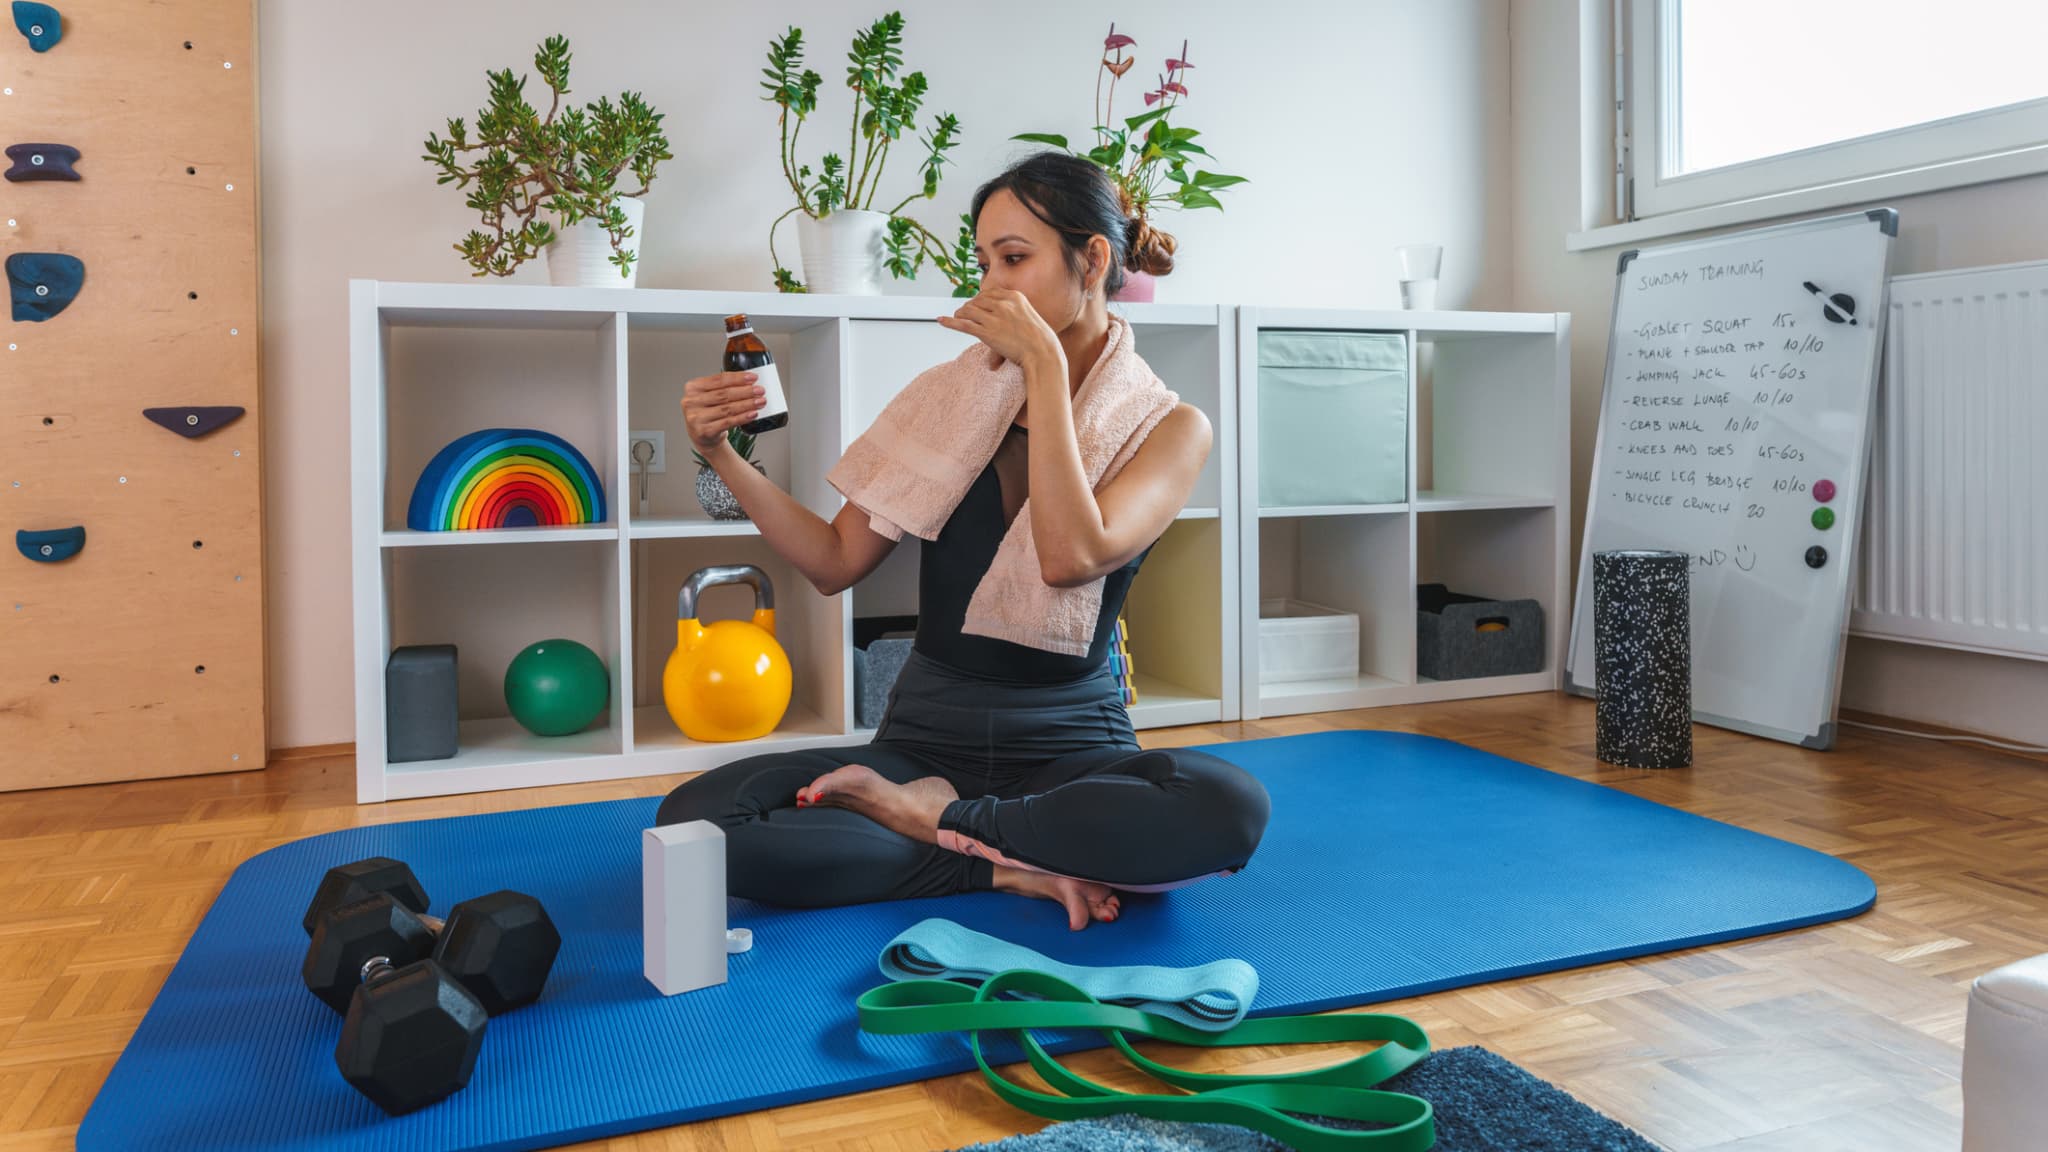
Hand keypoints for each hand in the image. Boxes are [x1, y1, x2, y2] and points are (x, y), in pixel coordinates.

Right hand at [680, 370, 765, 455]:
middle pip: (724, 394)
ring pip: (727, 408)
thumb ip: (725, 387)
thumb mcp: (711, 396)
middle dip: (745, 392)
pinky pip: (727, 422)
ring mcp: (696, 417)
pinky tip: (752, 414)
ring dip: (747, 404)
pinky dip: (742, 417)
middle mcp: (691, 402)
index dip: (738, 378)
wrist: (703, 435)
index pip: (718, 380)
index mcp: (693, 387)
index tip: (753, 378)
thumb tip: (749, 382)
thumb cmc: (709, 412)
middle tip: (760, 390)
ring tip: (760, 402)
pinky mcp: (704, 431)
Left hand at [937, 288, 1063, 373]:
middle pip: (977, 300)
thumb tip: (1003, 320)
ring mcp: (994, 317)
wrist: (1042, 353)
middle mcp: (1003, 304)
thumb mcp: (1029, 316)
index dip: (980, 299)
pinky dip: (949, 322)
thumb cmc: (1039, 339)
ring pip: (968, 310)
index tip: (976, 304)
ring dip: (960, 313)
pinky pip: (963, 324)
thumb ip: (1014, 312)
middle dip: (970, 306)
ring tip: (957, 317)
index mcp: (1014, 296)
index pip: (990, 292)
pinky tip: (940, 320)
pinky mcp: (986, 332)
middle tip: (965, 313)